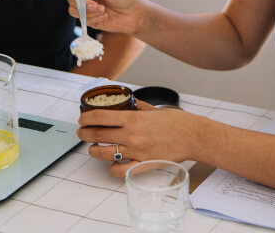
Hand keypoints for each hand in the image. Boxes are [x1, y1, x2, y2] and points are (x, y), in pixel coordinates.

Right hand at [61, 0, 147, 35]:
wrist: (134, 15)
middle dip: (82, 2)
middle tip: (96, 4)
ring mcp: (85, 5)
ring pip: (72, 8)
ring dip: (87, 11)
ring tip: (102, 10)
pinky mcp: (88, 18)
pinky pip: (80, 19)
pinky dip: (91, 18)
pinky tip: (103, 16)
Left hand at [77, 100, 200, 176]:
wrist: (192, 136)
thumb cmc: (176, 122)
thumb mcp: (154, 109)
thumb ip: (137, 107)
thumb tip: (127, 104)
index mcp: (132, 119)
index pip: (100, 117)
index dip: (86, 118)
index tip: (82, 118)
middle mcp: (131, 136)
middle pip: (97, 135)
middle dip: (85, 133)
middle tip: (82, 131)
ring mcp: (135, 151)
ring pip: (103, 153)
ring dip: (93, 150)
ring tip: (93, 147)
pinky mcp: (142, 165)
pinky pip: (120, 171)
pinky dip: (112, 168)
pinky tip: (112, 163)